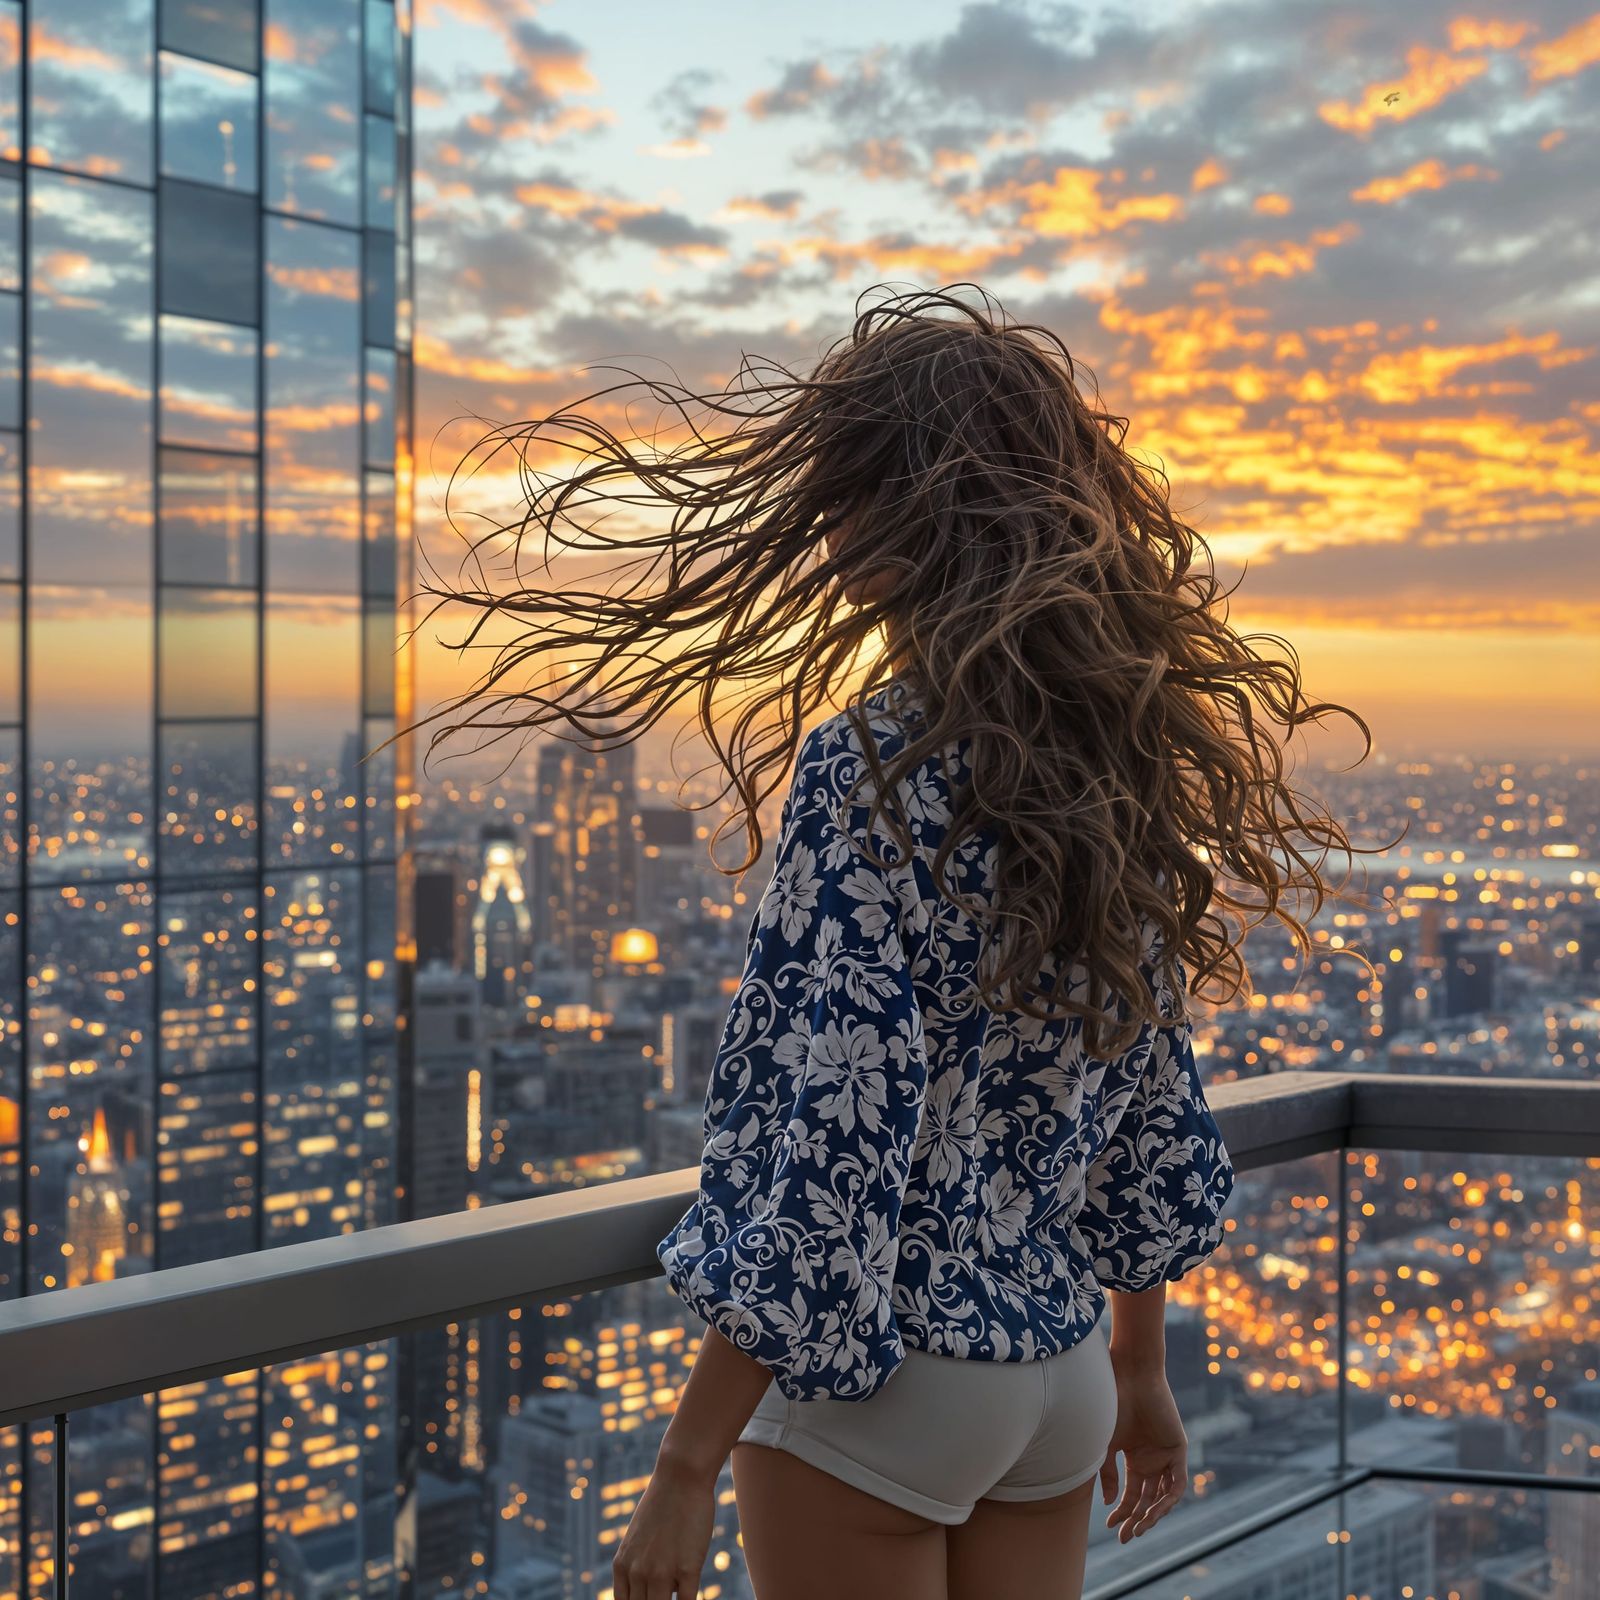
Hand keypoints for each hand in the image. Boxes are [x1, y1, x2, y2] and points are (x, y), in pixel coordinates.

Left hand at [613, 1455, 714, 1599]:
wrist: (681, 1478)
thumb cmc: (663, 1507)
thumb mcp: (639, 1539)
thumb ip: (640, 1567)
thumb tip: (662, 1592)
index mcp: (622, 1566)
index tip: (650, 1599)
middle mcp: (638, 1572)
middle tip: (664, 1593)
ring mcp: (662, 1572)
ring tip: (678, 1589)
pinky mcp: (688, 1568)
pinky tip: (691, 1592)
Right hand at [1098, 1359, 1188, 1543]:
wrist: (1130, 1375)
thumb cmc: (1111, 1404)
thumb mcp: (1105, 1444)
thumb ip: (1106, 1472)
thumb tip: (1108, 1502)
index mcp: (1133, 1457)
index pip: (1130, 1493)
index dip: (1121, 1511)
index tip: (1109, 1525)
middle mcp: (1150, 1459)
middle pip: (1146, 1499)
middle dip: (1136, 1519)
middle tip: (1125, 1537)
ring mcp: (1165, 1455)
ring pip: (1163, 1495)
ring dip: (1153, 1514)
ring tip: (1139, 1526)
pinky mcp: (1178, 1449)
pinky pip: (1178, 1482)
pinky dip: (1169, 1498)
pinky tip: (1156, 1510)